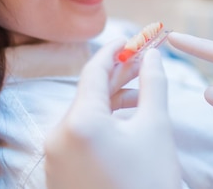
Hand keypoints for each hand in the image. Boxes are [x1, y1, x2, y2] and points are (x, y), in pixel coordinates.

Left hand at [44, 40, 181, 188]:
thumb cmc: (149, 184)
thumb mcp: (156, 129)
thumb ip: (154, 84)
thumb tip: (152, 55)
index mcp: (79, 122)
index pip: (94, 71)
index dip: (114, 51)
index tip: (131, 38)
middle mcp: (59, 136)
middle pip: (88, 92)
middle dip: (118, 74)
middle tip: (142, 59)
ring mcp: (56, 158)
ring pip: (84, 115)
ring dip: (112, 99)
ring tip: (143, 93)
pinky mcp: (60, 174)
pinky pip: (79, 136)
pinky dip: (102, 123)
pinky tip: (127, 120)